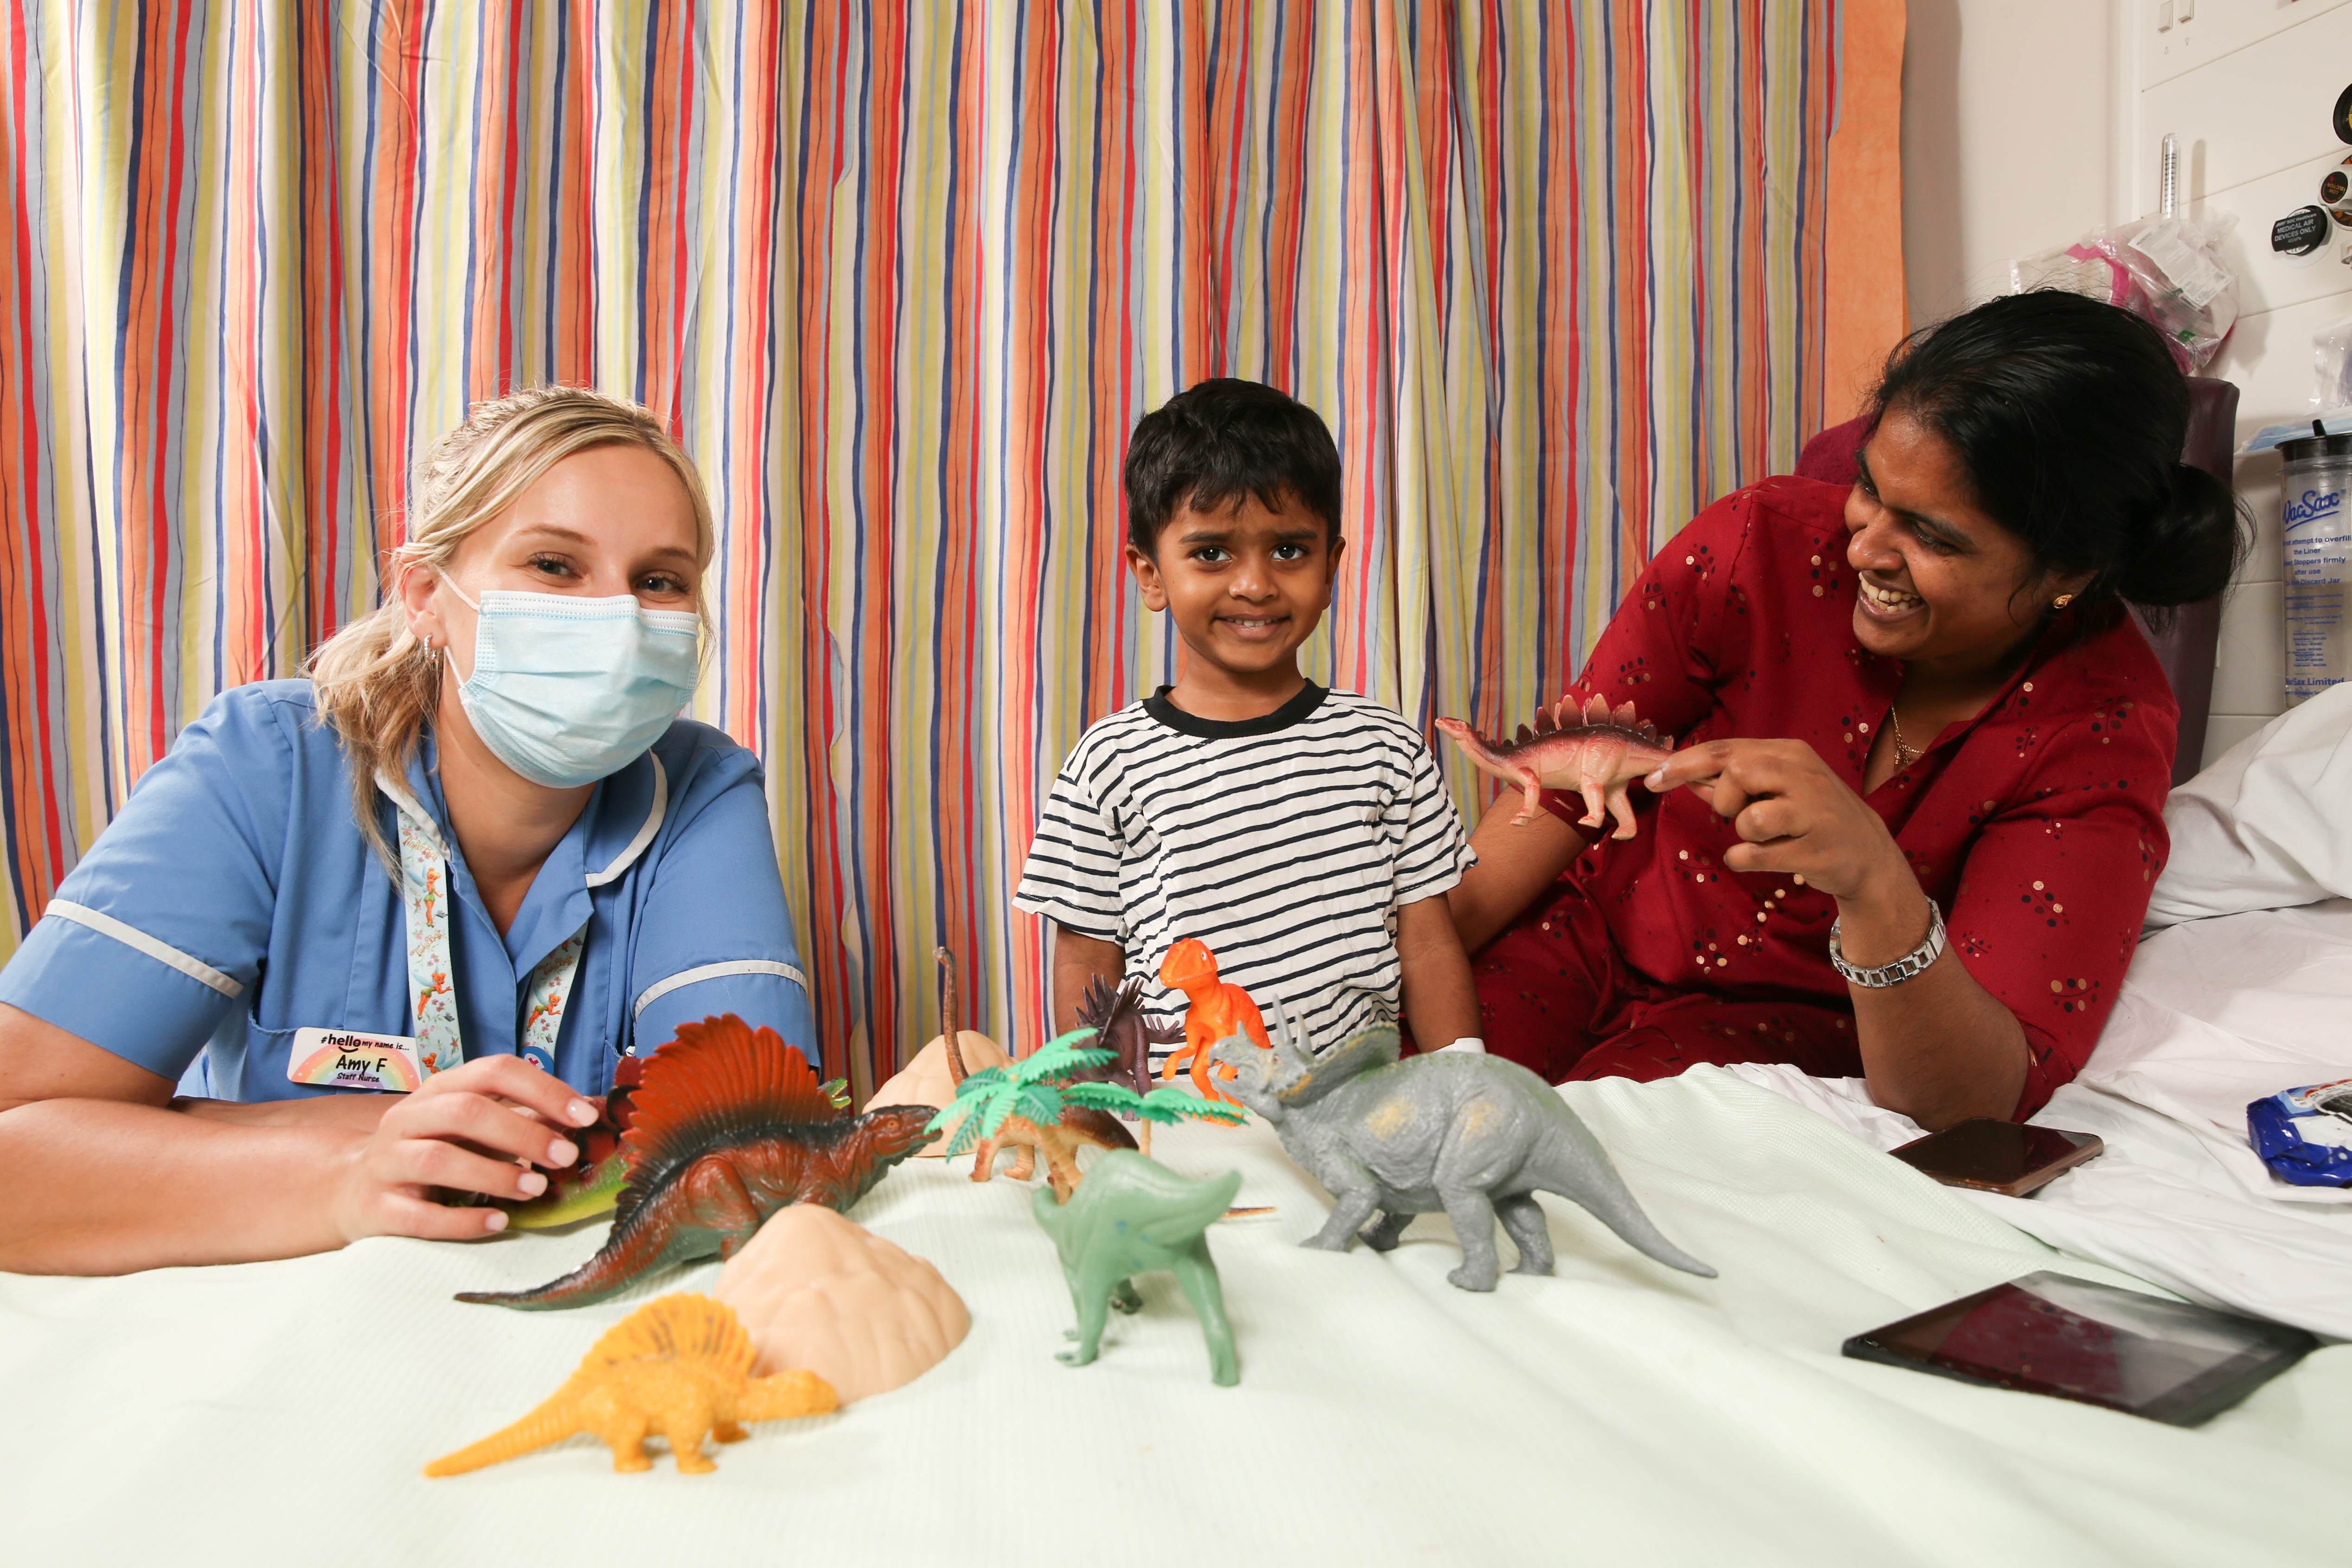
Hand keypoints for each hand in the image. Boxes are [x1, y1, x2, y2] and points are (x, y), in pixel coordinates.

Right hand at [327, 1056, 597, 1243]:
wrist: (352, 1191)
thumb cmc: (432, 1152)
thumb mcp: (472, 1129)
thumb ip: (522, 1119)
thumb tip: (590, 1115)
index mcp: (439, 1090)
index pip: (494, 1071)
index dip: (543, 1089)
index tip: (585, 1116)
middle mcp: (408, 1119)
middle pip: (466, 1112)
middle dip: (523, 1133)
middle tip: (566, 1156)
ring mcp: (387, 1163)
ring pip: (439, 1159)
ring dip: (494, 1174)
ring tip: (536, 1188)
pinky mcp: (377, 1209)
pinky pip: (420, 1216)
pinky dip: (462, 1222)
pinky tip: (498, 1222)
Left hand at [1643, 738, 1906, 903]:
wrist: (1868, 855)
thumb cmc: (1809, 817)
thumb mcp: (1775, 789)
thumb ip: (1730, 782)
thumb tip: (1683, 776)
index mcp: (1789, 753)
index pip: (1725, 749)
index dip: (1683, 764)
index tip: (1652, 779)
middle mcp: (1804, 775)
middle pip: (1736, 772)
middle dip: (1724, 799)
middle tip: (1738, 814)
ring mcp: (1813, 812)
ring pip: (1749, 818)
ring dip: (1744, 833)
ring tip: (1769, 836)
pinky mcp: (1815, 850)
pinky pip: (1754, 854)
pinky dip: (1746, 859)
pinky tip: (1770, 856)